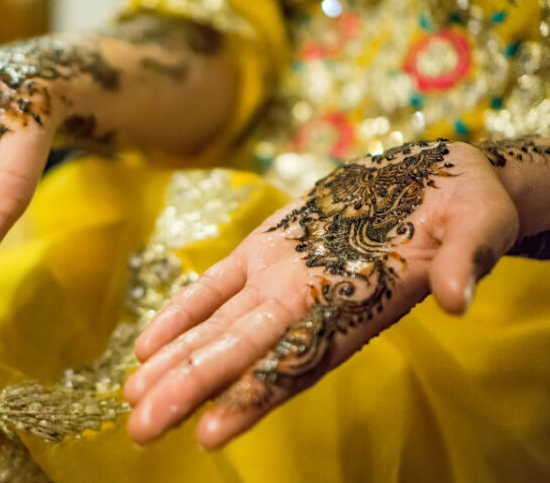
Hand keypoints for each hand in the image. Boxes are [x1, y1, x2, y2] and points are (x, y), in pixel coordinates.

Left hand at [125, 139, 548, 448]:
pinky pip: (216, 284)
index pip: (298, 364)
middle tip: (141, 426)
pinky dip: (181, 311)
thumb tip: (460, 298)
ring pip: (218, 326)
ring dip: (175, 361)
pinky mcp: (266, 247)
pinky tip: (147, 342)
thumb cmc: (466, 207)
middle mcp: (308, 304)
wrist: (437, 180)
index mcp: (355, 307)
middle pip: (241, 353)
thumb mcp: (479, 224)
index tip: (212, 432)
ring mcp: (281, 277)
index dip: (255, 396)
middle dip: (191, 389)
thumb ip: (466, 260)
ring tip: (133, 396)